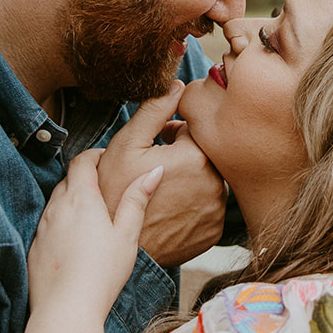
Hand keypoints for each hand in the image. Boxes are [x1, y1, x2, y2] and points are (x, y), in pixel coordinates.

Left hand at [28, 151, 161, 318]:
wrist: (66, 310)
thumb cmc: (101, 273)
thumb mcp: (127, 235)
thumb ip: (137, 200)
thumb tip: (153, 171)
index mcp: (81, 199)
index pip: (81, 161)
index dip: (94, 155)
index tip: (106, 159)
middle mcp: (56, 208)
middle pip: (67, 179)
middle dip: (84, 177)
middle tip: (104, 187)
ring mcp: (41, 228)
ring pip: (55, 202)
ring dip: (71, 201)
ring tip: (90, 216)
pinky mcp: (33, 248)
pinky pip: (47, 225)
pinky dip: (60, 224)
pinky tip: (74, 242)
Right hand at [98, 84, 226, 267]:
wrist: (119, 248)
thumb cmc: (115, 194)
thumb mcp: (126, 146)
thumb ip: (154, 111)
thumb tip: (178, 84)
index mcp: (197, 155)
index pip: (193, 128)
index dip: (171, 134)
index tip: (156, 145)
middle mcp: (216, 181)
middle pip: (203, 154)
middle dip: (183, 155)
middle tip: (155, 168)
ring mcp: (217, 209)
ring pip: (207, 179)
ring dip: (191, 179)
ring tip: (162, 190)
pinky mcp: (214, 231)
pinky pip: (209, 206)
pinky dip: (194, 204)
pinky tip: (171, 210)